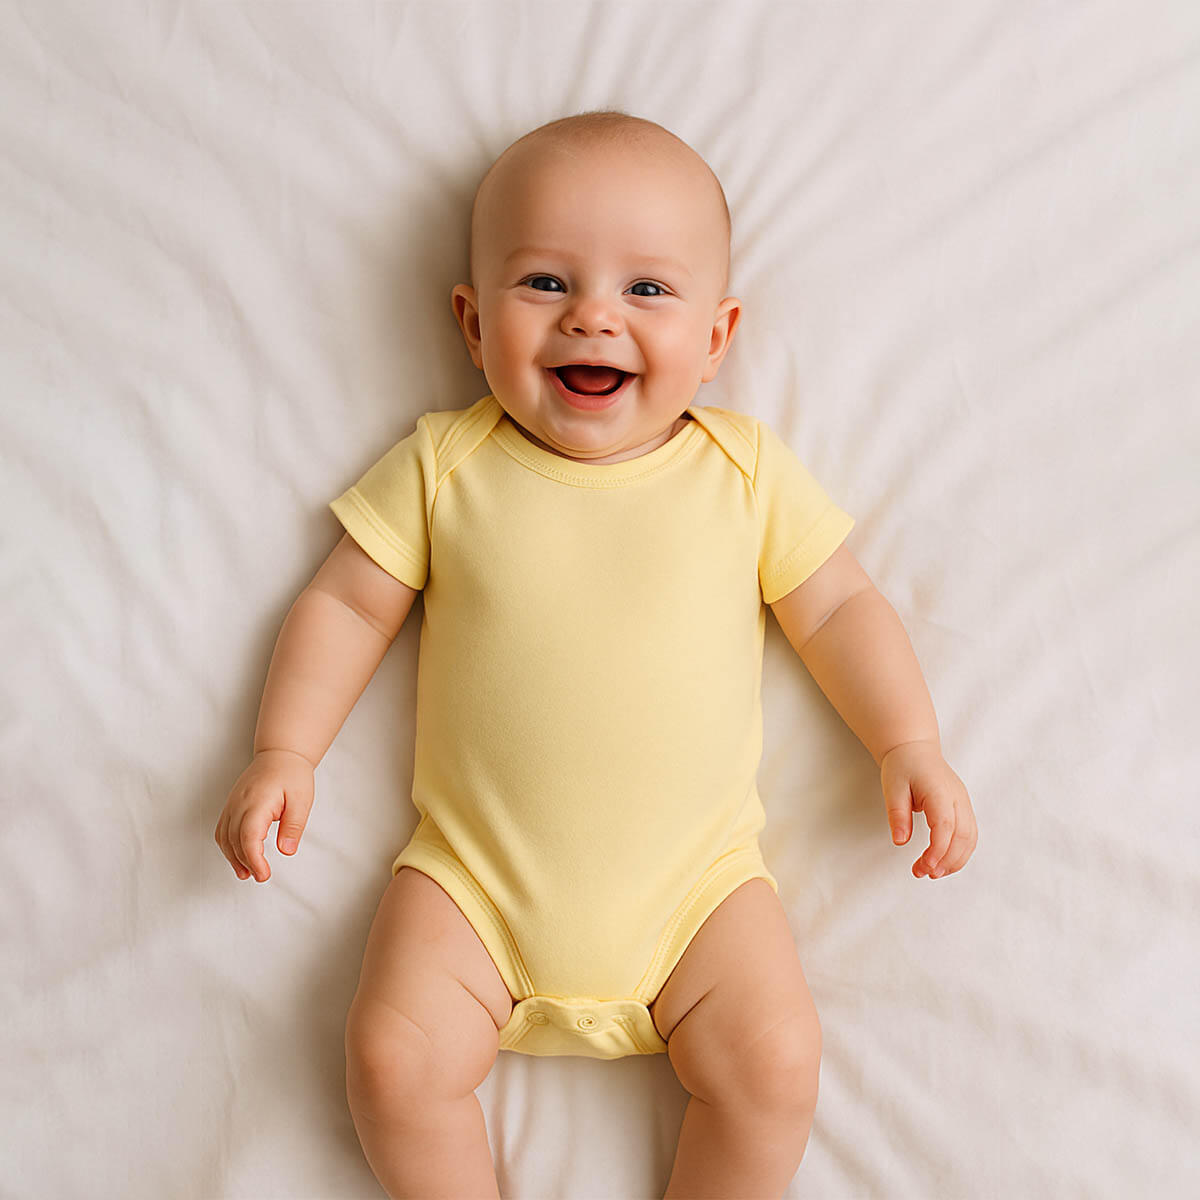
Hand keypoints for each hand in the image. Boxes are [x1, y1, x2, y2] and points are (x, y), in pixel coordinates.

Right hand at [214, 749, 314, 881]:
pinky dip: (227, 846)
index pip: (248, 837)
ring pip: (224, 837)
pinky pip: (222, 830)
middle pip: (234, 841)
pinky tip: (238, 856)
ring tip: (247, 873)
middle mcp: (239, 804)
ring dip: (233, 857)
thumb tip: (286, 850)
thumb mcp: (302, 800)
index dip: (253, 859)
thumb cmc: (291, 775)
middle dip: (245, 862)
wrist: (280, 755)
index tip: (263, 874)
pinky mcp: (231, 806)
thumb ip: (293, 826)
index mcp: (257, 802)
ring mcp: (232, 804)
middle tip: (261, 876)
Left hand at [880, 740, 976, 878]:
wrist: (915, 750)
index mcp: (939, 791)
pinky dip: (960, 853)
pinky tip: (943, 863)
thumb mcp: (892, 788)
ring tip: (933, 873)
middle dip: (946, 860)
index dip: (938, 850)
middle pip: (962, 836)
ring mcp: (964, 803)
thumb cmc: (903, 767)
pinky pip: (969, 835)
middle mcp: (957, 798)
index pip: (945, 826)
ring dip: (955, 860)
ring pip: (970, 838)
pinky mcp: (963, 809)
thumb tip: (900, 841)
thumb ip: (898, 814)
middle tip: (923, 873)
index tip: (924, 866)